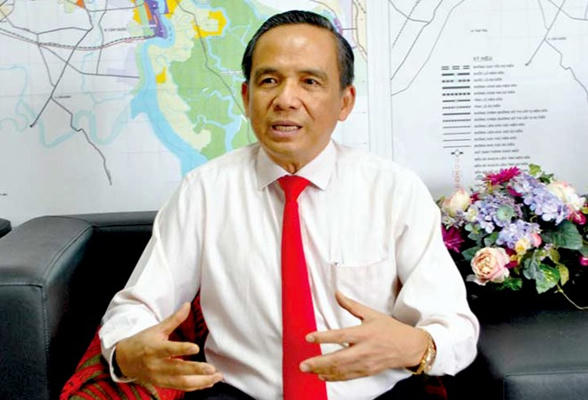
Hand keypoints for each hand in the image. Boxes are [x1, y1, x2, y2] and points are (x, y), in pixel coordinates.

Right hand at [115, 303, 222, 390]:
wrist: (124, 360)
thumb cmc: (142, 342)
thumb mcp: (157, 329)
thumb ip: (174, 319)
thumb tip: (187, 305)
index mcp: (154, 348)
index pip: (169, 349)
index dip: (182, 349)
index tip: (196, 348)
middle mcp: (156, 365)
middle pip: (177, 369)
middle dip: (196, 370)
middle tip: (211, 369)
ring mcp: (159, 377)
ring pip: (181, 382)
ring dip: (200, 382)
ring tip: (215, 377)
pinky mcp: (162, 384)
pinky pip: (180, 387)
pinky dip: (195, 386)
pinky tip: (208, 383)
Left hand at [300, 291, 427, 380]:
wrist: (410, 346)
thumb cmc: (390, 328)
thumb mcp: (371, 313)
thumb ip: (351, 305)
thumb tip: (336, 293)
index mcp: (364, 333)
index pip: (340, 336)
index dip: (323, 337)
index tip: (308, 337)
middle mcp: (364, 350)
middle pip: (338, 358)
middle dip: (319, 362)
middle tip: (303, 364)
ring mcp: (366, 363)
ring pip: (342, 370)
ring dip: (323, 371)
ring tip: (308, 370)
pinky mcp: (368, 371)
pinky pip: (349, 376)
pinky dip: (335, 377)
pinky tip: (323, 376)